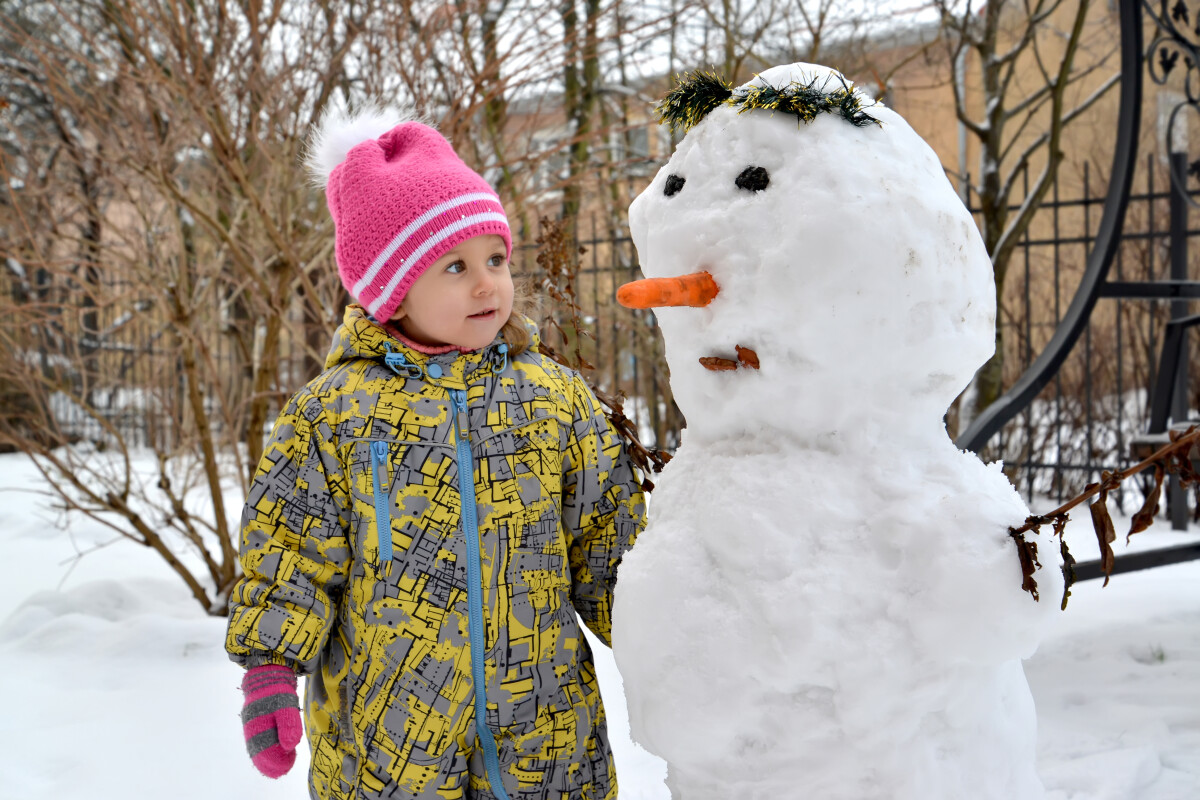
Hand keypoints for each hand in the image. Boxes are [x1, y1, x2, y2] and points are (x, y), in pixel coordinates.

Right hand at [240, 664, 303, 778]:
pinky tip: (280, 750)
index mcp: (256, 725)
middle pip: (259, 751)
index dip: (274, 761)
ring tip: (285, 762)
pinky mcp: (258, 720)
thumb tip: (290, 746)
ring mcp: (254, 723)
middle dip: (272, 761)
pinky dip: (269, 746)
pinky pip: (261, 739)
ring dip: (271, 755)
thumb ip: (288, 725)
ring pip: (260, 746)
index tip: (287, 765)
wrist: (268, 672)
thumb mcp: (286, 705)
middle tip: (287, 766)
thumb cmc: (277, 688)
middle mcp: (252, 727)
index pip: (262, 751)